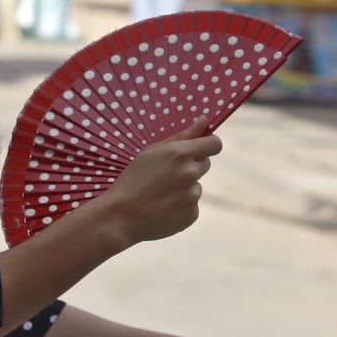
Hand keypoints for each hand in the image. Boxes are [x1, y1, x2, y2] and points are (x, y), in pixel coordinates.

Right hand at [97, 121, 221, 243]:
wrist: (121, 216)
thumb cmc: (132, 180)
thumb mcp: (151, 152)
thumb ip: (182, 136)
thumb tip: (205, 120)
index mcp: (180, 153)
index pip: (214, 144)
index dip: (209, 144)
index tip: (202, 147)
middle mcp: (190, 173)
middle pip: (205, 163)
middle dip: (191, 165)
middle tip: (166, 173)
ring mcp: (193, 195)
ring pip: (196, 185)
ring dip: (184, 187)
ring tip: (159, 194)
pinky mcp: (192, 214)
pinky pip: (192, 204)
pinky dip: (181, 205)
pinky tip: (162, 207)